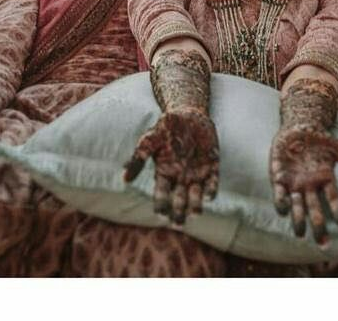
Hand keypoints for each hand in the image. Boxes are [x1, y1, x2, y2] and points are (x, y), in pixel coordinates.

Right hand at [123, 109, 219, 224]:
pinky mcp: (212, 167)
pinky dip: (211, 189)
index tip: (161, 213)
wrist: (188, 114)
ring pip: (196, 195)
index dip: (161, 204)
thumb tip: (125, 178)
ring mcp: (197, 173)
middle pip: (179, 200)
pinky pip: (212, 182)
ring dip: (195, 205)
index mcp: (164, 173)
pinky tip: (209, 197)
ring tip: (195, 214)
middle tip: (178, 224)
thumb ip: (138, 157)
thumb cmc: (166, 128)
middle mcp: (180, 178)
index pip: (162, 193)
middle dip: (178, 213)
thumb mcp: (149, 139)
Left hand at [269, 127, 337, 244]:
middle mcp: (310, 186)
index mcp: (326, 180)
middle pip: (315, 208)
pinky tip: (283, 211)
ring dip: (298, 220)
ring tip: (300, 235)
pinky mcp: (278, 177)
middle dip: (318, 225)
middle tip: (323, 244)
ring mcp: (294, 183)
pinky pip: (279, 193)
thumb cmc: (320, 140)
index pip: (334, 199)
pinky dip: (281, 202)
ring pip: (297, 206)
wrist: (297, 128)